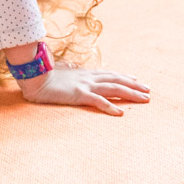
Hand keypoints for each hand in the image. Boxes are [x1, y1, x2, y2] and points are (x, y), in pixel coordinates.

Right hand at [17, 66, 149, 115]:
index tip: (137, 80)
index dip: (125, 77)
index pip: (110, 74)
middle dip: (134, 86)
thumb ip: (73, 73)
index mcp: (86, 73)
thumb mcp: (63, 74)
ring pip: (114, 88)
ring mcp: (85, 85)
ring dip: (131, 94)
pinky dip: (110, 106)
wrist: (35, 78)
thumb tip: (75, 70)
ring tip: (144, 99)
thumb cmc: (47, 77)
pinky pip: (98, 101)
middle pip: (117, 80)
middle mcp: (89, 77)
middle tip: (149, 91)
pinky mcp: (79, 94)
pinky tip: (121, 112)